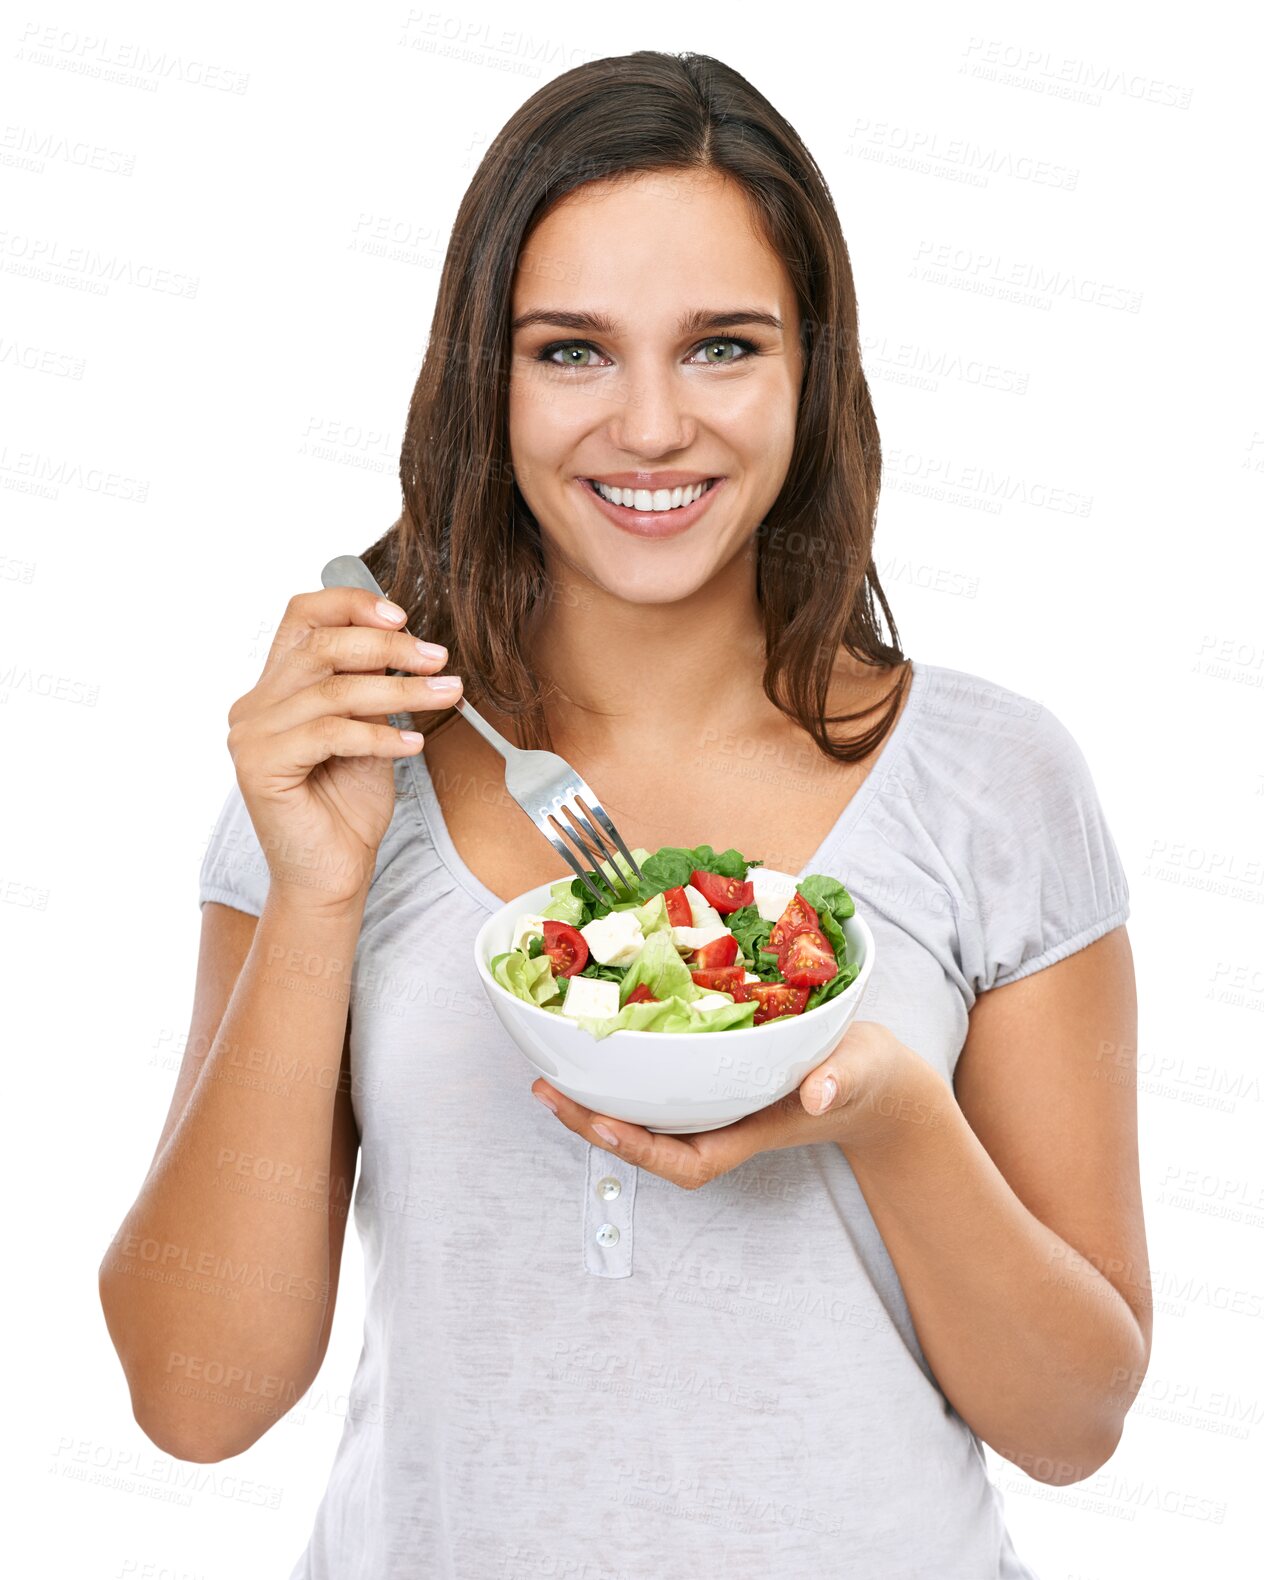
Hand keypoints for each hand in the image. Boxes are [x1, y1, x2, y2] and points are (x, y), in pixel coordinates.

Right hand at [226, 587, 461, 913]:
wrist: (331, 875)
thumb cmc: (349, 808)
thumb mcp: (369, 734)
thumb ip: (372, 689)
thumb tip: (408, 644)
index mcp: (276, 687)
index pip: (303, 617)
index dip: (351, 605)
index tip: (403, 616)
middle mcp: (255, 705)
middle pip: (321, 647)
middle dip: (389, 648)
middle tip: (438, 659)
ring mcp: (251, 735)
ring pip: (334, 692)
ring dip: (400, 692)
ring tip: (446, 694)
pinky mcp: (259, 766)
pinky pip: (330, 734)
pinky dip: (379, 736)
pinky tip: (412, 747)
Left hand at [532, 1020, 933, 1189]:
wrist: (875, 1081)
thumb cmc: (866, 1078)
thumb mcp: (860, 1071)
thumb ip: (839, 1081)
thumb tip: (816, 1096)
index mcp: (752, 1131)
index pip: (687, 1160)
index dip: (640, 1149)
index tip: (602, 1122)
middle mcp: (723, 1125)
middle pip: (649, 1143)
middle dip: (595, 1124)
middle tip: (547, 1091)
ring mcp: (714, 1107)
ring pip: (646, 1117)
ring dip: (599, 1102)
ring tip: (552, 1077)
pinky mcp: (712, 1081)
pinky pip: (659, 1088)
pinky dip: (626, 1075)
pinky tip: (597, 1052)